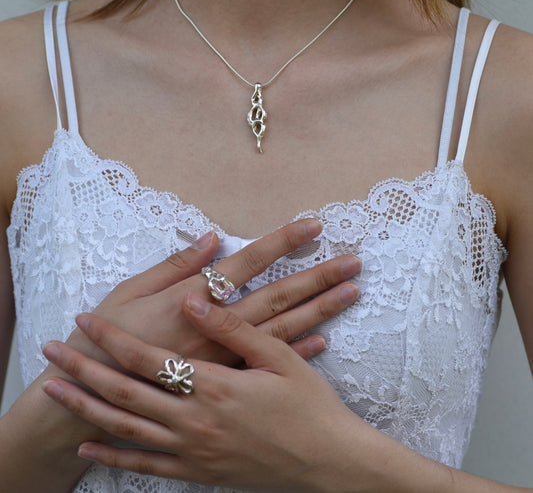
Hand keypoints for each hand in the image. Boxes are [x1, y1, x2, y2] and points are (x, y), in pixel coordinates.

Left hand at [42, 299, 363, 491]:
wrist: (329, 464)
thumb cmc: (309, 407)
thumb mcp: (280, 357)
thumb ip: (233, 329)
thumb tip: (195, 301)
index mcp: (215, 386)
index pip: (150, 358)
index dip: (116, 338)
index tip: (88, 321)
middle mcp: (196, 419)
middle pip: (126, 392)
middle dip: (85, 370)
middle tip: (53, 353)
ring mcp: (194, 450)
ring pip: (126, 429)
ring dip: (87, 408)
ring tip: (55, 393)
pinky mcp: (200, 472)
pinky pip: (147, 465)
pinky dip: (114, 456)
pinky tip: (91, 446)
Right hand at [65, 218, 360, 367]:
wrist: (96, 396)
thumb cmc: (110, 337)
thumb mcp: (132, 291)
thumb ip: (174, 265)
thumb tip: (210, 238)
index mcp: (194, 297)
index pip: (248, 262)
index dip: (282, 242)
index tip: (314, 226)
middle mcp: (218, 326)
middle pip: (278, 295)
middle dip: (318, 277)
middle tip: (353, 263)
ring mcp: (227, 356)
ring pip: (284, 328)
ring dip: (320, 310)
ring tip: (351, 292)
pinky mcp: (227, 379)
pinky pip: (269, 365)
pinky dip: (298, 351)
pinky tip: (324, 340)